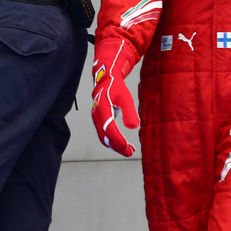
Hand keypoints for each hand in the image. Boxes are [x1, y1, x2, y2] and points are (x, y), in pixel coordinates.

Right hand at [91, 38, 139, 156]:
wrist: (105, 78)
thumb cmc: (116, 87)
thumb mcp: (125, 97)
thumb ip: (129, 112)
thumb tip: (133, 127)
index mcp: (102, 109)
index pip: (109, 130)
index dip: (118, 141)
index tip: (128, 148)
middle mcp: (97, 116)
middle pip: (105, 137)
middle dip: (117, 146)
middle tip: (130, 152)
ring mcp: (96, 118)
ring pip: (103, 136)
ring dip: (115, 145)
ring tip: (128, 150)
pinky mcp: (99, 119)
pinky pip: (103, 133)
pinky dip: (112, 140)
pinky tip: (122, 143)